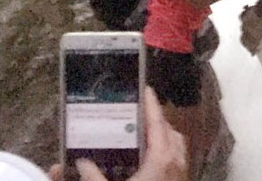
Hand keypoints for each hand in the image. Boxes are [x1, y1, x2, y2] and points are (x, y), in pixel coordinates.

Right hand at [50, 88, 186, 180]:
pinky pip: (178, 161)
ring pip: (178, 147)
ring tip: (144, 135)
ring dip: (164, 137)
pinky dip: (167, 153)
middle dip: (158, 121)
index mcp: (162, 159)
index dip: (151, 105)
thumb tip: (79, 163)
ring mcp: (182, 175)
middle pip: (171, 133)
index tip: (146, 89)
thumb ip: (92, 177)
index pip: (157, 124)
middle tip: (140, 114)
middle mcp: (177, 163)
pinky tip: (150, 161)